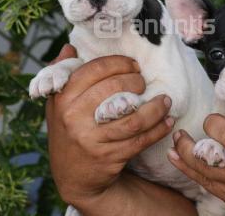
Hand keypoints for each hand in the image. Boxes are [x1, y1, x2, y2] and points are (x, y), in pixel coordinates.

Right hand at [46, 45, 174, 211]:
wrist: (73, 177)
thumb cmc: (68, 132)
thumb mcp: (57, 104)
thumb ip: (62, 75)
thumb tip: (69, 46)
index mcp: (62, 98)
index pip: (94, 70)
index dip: (118, 63)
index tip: (133, 65)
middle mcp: (74, 118)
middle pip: (115, 89)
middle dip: (136, 82)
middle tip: (145, 82)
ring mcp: (91, 139)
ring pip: (132, 118)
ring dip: (155, 108)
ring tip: (165, 101)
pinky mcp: (109, 157)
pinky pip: (140, 140)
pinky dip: (158, 130)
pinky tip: (167, 122)